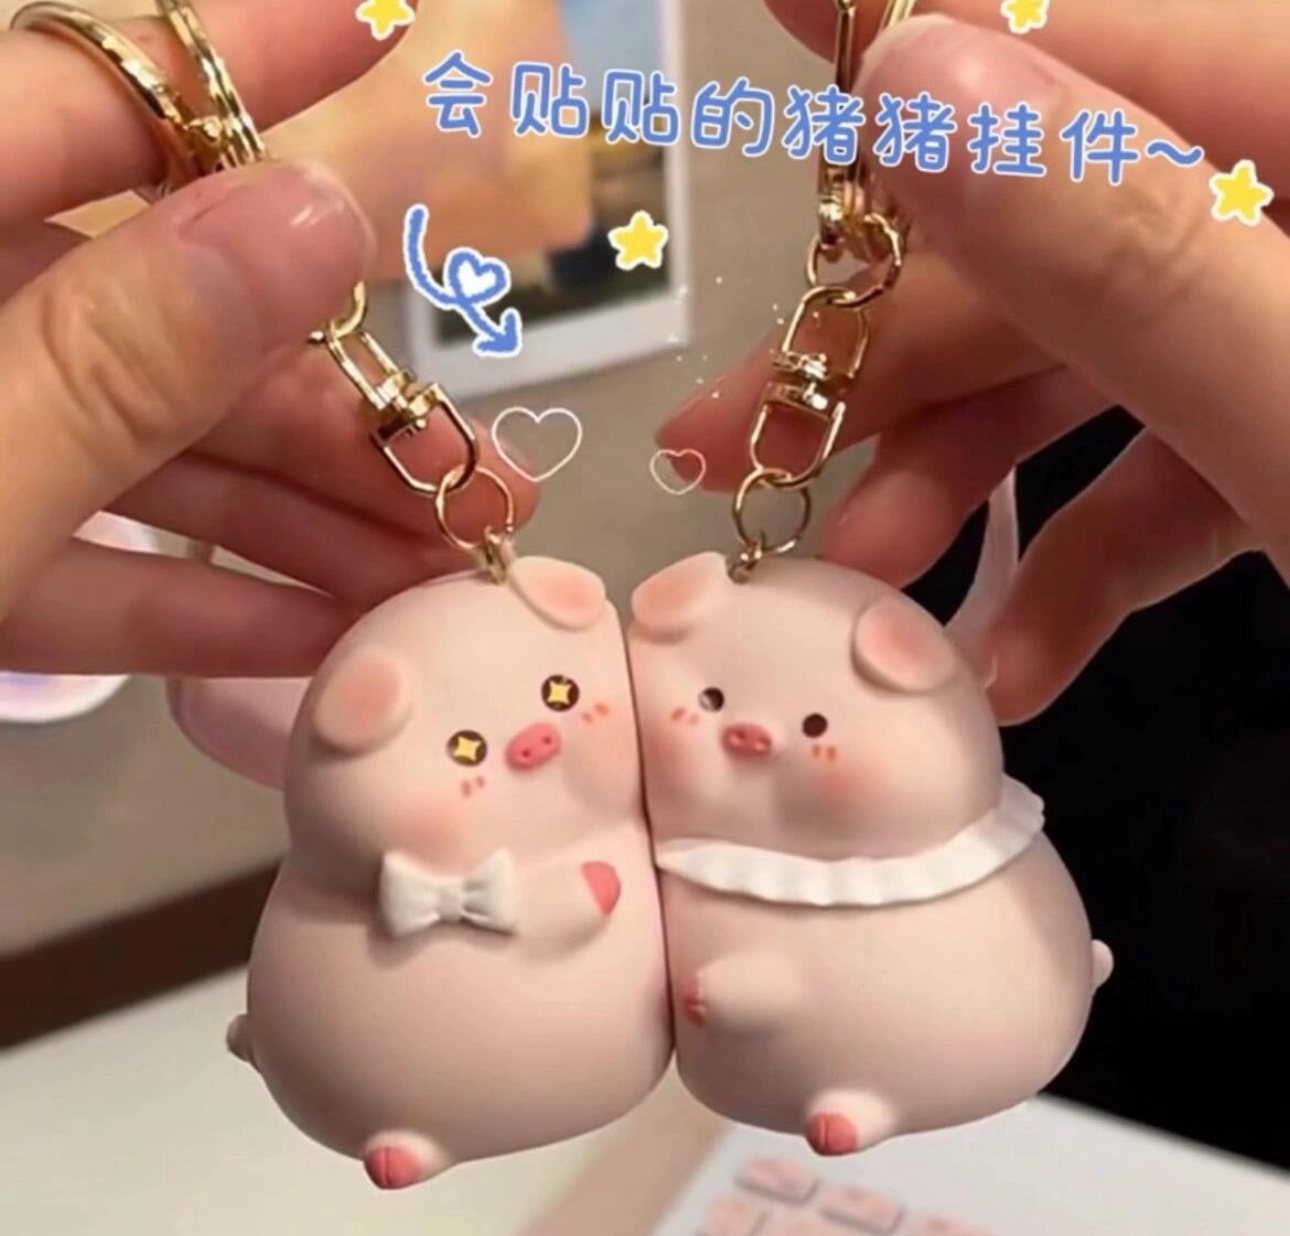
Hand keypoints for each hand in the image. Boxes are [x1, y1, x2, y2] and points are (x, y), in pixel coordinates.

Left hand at [0, 0, 535, 677]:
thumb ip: (118, 354)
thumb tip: (317, 216)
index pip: (97, 100)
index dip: (251, 62)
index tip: (389, 32)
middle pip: (165, 326)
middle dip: (340, 412)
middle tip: (489, 478)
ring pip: (140, 456)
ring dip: (296, 523)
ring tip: (438, 577)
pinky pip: (80, 563)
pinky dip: (190, 606)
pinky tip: (316, 639)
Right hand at [660, 0, 1286, 721]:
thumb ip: (1128, 247)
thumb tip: (918, 74)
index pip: (1068, 48)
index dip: (909, 32)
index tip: (769, 7)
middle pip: (1053, 237)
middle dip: (888, 358)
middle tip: (725, 449)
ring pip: (1100, 360)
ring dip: (968, 477)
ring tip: (857, 587)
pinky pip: (1177, 463)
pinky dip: (1088, 553)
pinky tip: (1016, 660)